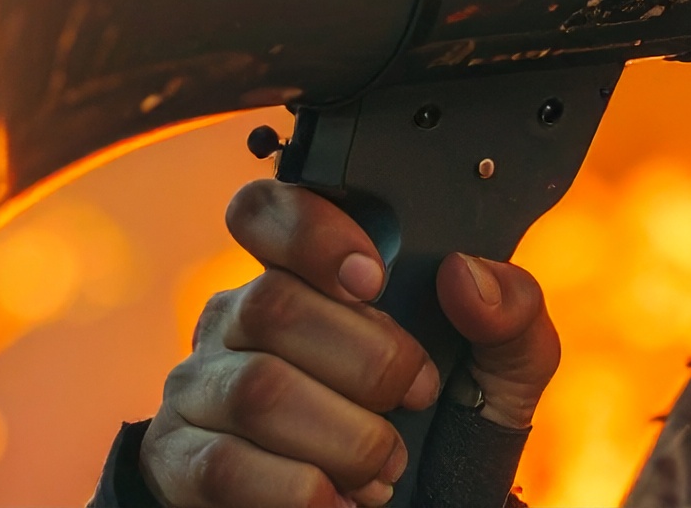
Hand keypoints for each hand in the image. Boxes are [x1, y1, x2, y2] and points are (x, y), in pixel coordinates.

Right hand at [139, 180, 560, 507]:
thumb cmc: (442, 430)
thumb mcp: (498, 371)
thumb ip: (511, 313)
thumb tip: (464, 274)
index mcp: (303, 276)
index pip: (264, 211)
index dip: (310, 233)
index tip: (375, 280)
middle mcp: (236, 321)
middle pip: (273, 305)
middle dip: (368, 362)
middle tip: (413, 400)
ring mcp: (199, 390)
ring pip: (257, 390)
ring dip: (343, 438)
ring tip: (386, 469)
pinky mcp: (179, 463)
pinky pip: (223, 466)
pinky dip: (296, 490)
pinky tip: (336, 502)